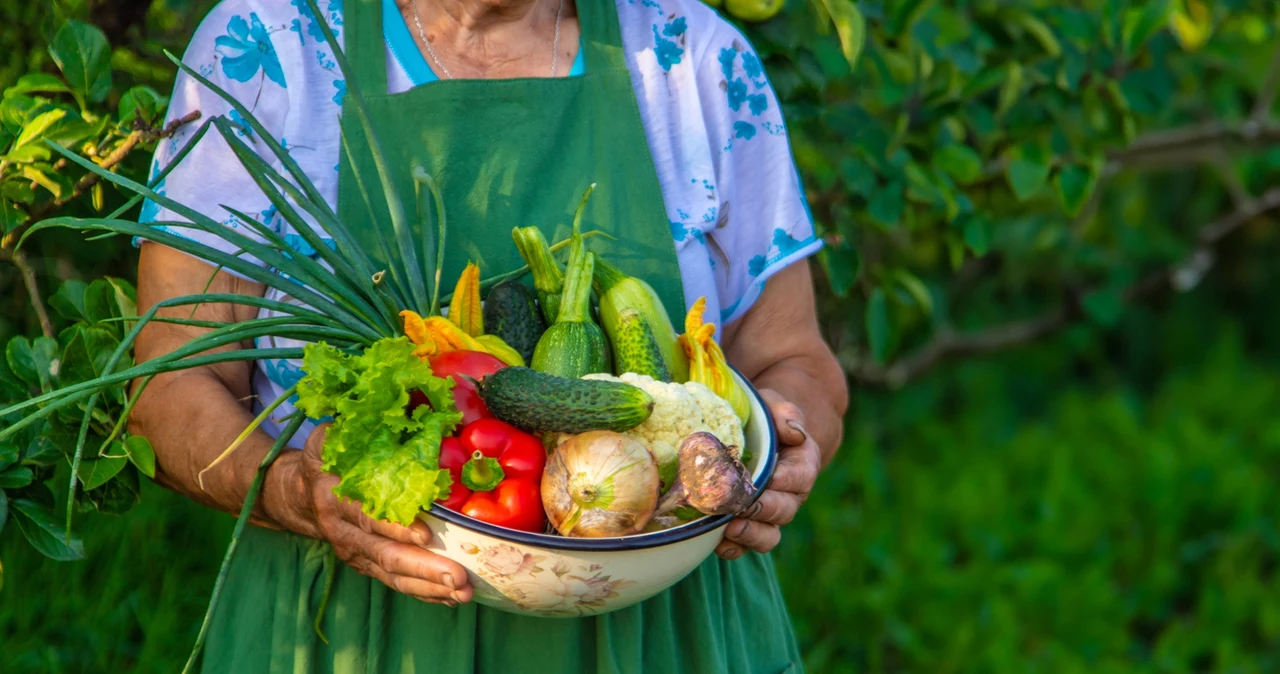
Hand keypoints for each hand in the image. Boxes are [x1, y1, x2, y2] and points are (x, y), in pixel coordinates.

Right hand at [300, 423, 473, 605]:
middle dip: (423, 568)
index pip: (367, 516)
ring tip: (464, 593)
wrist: (298, 495)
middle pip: (385, 555)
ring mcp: (356, 553)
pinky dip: (424, 592)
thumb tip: (394, 406)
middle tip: (458, 577)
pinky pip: (396, 583)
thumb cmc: (326, 459)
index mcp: (336, 498)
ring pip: (393, 575)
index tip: (425, 533)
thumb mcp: (329, 438)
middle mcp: (344, 532)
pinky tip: (452, 597)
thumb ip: (353, 427)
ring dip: (429, 586)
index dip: (394, 526)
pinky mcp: (367, 565)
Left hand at [716, 389, 819, 558]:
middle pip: (784, 510)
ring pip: (768, 535)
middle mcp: (789, 496)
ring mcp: (768, 516)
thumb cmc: (764, 419)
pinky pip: (743, 546)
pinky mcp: (746, 527)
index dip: (786, 480)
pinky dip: (732, 547)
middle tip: (741, 504)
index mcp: (801, 466)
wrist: (753, 436)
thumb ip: (787, 414)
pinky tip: (716, 541)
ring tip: (730, 528)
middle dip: (763, 509)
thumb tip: (793, 432)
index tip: (770, 477)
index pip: (800, 477)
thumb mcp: (776, 407)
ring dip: (750, 534)